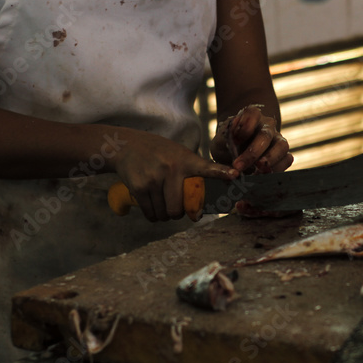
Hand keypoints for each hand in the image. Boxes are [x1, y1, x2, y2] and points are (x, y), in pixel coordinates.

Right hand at [114, 131, 237, 221]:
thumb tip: (217, 192)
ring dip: (164, 215)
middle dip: (177, 213)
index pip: (207, 167)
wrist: (127, 146)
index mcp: (186, 160)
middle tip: (175, 207)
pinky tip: (153, 207)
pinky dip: (153, 216)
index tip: (235, 175)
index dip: (221, 172)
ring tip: (162, 203)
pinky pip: (151, 214)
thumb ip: (196, 170)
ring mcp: (154, 178)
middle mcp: (171, 169)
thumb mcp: (179, 154)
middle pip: (178, 209)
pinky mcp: (139, 187)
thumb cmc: (160, 154)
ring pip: (164, 214)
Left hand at [210, 106, 292, 173]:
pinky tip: (264, 176)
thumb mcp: (220, 142)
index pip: (253, 114)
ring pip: (282, 146)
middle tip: (239, 166)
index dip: (245, 127)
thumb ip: (224, 146)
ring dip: (270, 161)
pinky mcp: (283, 154)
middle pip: (265, 135)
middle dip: (252, 153)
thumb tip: (232, 162)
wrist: (236, 151)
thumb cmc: (228, 144)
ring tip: (257, 173)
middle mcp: (267, 125)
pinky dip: (278, 168)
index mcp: (251, 116)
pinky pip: (287, 159)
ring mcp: (278, 139)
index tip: (235, 141)